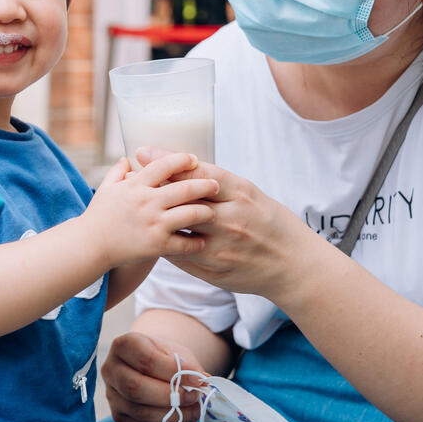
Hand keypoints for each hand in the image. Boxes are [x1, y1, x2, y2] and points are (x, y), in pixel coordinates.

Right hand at [82, 153, 217, 267]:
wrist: (89, 246)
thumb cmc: (98, 217)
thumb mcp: (106, 188)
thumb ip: (118, 171)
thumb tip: (127, 157)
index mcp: (136, 185)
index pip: (165, 165)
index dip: (183, 160)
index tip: (194, 159)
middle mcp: (147, 201)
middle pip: (186, 188)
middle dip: (206, 185)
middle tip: (216, 186)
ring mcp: (154, 223)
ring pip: (191, 214)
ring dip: (206, 213)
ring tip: (213, 214)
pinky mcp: (157, 245)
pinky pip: (185, 243)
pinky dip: (197, 243)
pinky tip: (202, 242)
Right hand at [100, 331, 206, 421]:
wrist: (150, 365)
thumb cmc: (163, 356)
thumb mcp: (175, 351)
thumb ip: (186, 364)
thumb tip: (201, 380)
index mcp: (123, 345)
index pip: (145, 360)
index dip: (172, 371)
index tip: (197, 379)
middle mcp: (111, 370)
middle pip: (135, 388)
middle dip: (170, 396)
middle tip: (194, 396)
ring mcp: (112, 395)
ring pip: (140, 412)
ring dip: (172, 414)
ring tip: (195, 409)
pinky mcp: (119, 417)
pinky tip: (185, 418)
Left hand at [135, 146, 308, 298]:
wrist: (293, 265)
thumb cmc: (269, 222)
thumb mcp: (250, 194)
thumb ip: (219, 183)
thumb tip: (181, 165)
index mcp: (242, 194)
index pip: (199, 172)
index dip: (168, 161)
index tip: (142, 151)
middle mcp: (231, 219)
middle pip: (183, 198)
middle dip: (154, 187)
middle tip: (129, 178)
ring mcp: (222, 247)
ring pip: (177, 229)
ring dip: (155, 217)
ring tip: (134, 206)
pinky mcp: (215, 269)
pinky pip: (180, 254)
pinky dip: (164, 243)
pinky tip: (151, 235)